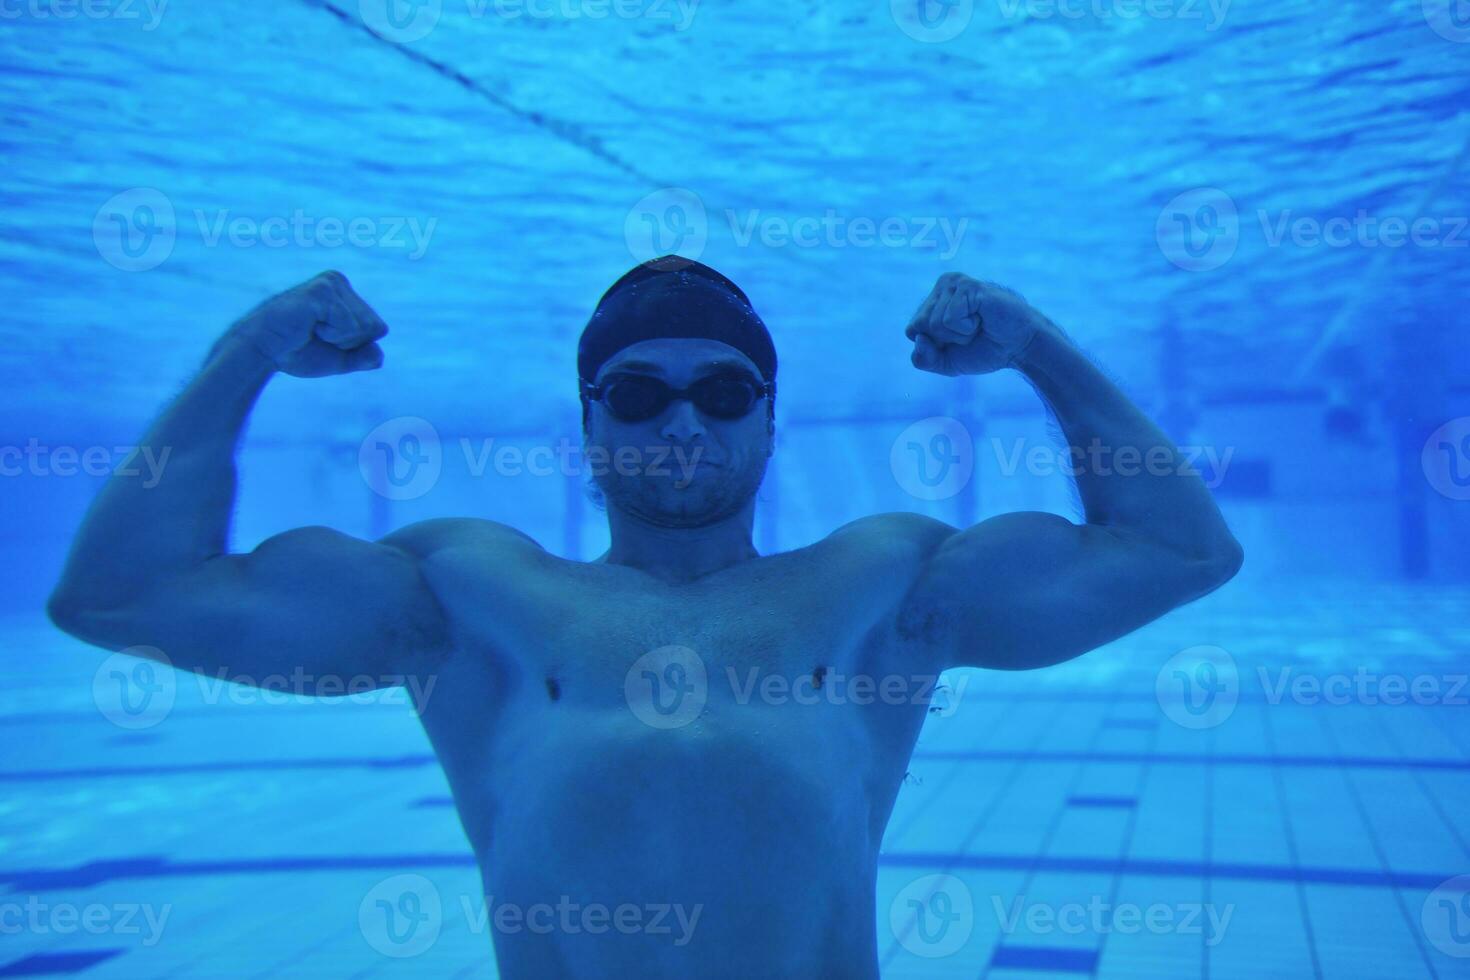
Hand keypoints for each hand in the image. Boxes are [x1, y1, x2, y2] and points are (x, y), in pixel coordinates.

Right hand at [219, 270, 387, 377]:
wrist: (263, 352)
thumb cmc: (297, 352)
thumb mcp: (339, 359)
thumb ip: (363, 357)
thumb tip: (380, 356)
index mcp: (345, 293)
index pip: (379, 329)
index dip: (355, 345)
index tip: (325, 341)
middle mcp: (339, 282)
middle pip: (376, 327)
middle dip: (349, 342)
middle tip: (317, 336)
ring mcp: (331, 283)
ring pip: (365, 326)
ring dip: (339, 339)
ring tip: (312, 330)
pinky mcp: (323, 291)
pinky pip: (350, 325)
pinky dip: (333, 335)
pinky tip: (309, 326)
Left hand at [904, 273, 1054, 375]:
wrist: (1019, 348)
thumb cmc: (984, 350)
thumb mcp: (945, 363)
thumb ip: (923, 359)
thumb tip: (918, 337)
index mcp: (934, 299)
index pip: (912, 330)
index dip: (934, 346)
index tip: (957, 341)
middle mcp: (943, 285)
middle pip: (919, 325)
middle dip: (945, 340)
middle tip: (970, 332)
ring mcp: (955, 283)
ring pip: (933, 323)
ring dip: (959, 334)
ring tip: (978, 324)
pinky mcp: (967, 286)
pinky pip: (949, 319)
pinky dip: (966, 328)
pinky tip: (982, 318)